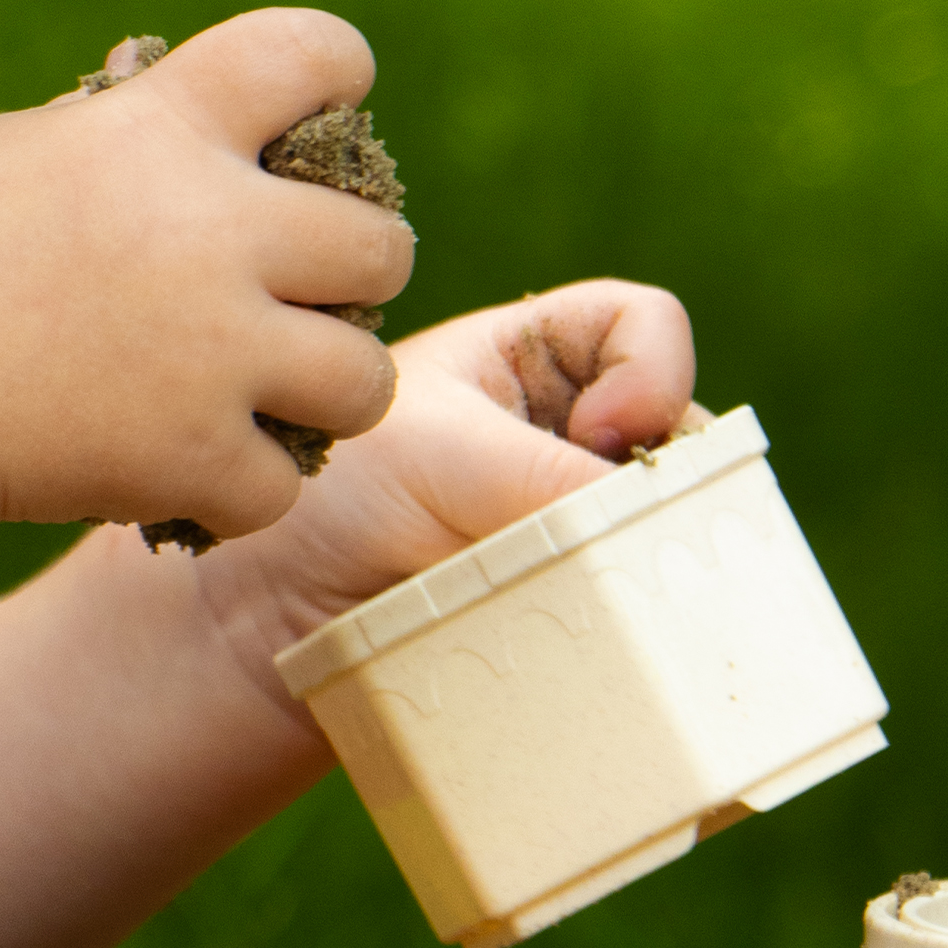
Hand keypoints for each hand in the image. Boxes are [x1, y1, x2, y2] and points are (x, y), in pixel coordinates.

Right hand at [0, 6, 417, 544]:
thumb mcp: (13, 152)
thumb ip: (117, 133)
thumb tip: (175, 106)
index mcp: (165, 128)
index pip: (316, 51)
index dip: (336, 75)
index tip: (319, 112)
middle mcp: (210, 231)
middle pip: (382, 246)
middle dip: (352, 275)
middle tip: (301, 298)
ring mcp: (213, 351)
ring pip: (365, 379)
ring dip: (326, 392)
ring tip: (274, 398)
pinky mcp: (194, 456)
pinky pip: (283, 485)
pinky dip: (243, 491)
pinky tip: (197, 476)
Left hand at [193, 279, 699, 672]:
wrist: (267, 621)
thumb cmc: (330, 506)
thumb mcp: (441, 458)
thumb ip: (558, 475)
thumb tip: (669, 522)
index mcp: (530, 354)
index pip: (644, 324)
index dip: (650, 369)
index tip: (599, 430)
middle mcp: (564, 426)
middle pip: (679, 427)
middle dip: (662, 473)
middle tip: (606, 525)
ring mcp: (572, 513)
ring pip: (672, 517)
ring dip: (650, 547)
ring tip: (584, 579)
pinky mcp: (572, 593)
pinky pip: (645, 592)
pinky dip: (640, 604)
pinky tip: (600, 624)